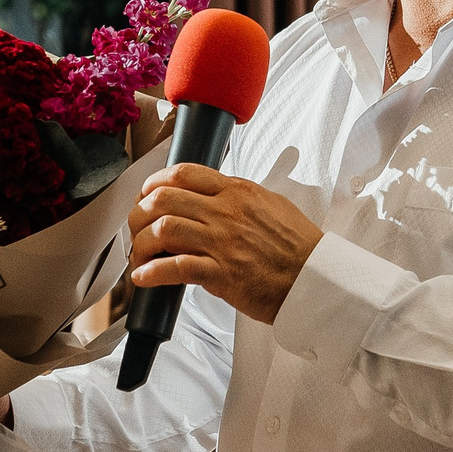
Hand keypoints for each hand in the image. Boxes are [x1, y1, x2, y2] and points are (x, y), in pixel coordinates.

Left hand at [128, 164, 325, 325]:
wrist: (315, 278)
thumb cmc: (297, 246)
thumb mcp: (270, 204)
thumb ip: (238, 196)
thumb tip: (214, 193)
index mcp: (237, 191)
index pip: (182, 173)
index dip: (154, 182)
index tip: (146, 195)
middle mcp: (226, 212)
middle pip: (163, 198)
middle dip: (139, 214)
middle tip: (137, 228)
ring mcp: (222, 242)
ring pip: (164, 229)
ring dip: (142, 244)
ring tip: (140, 256)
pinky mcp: (221, 274)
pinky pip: (175, 268)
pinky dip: (152, 273)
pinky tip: (144, 278)